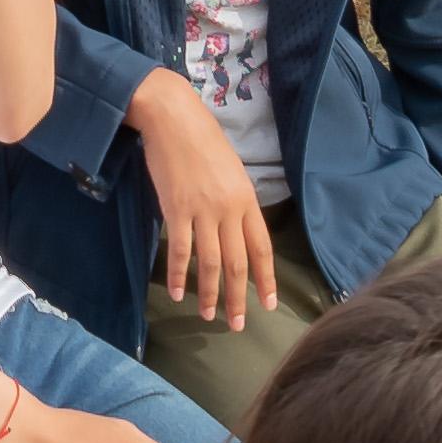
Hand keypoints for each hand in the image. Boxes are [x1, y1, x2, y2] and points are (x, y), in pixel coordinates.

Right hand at [127, 73, 276, 328]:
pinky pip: (179, 250)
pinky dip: (179, 275)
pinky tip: (179, 293)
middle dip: (238, 298)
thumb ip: (236, 201)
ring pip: (211, 263)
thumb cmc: (202, 138)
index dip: (266, 279)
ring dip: (210, 294)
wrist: (172, 117)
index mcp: (247, 199)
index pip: (261, 248)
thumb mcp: (231, 170)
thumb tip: (236, 230)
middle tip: (237, 325)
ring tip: (208, 315)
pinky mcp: (175, 210)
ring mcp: (202, 211)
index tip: (268, 303)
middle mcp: (229, 209)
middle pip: (238, 263)